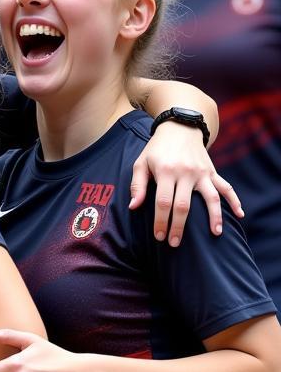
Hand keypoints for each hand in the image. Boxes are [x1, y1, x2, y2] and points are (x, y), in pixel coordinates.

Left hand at [129, 121, 241, 245]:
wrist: (180, 128)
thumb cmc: (156, 150)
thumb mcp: (141, 163)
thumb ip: (138, 186)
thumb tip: (133, 207)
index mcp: (166, 171)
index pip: (163, 201)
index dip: (161, 221)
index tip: (159, 236)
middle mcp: (186, 173)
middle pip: (184, 204)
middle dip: (179, 226)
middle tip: (175, 243)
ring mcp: (202, 172)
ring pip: (211, 197)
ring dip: (214, 216)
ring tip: (215, 234)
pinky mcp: (212, 172)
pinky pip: (226, 187)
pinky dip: (234, 200)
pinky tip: (239, 214)